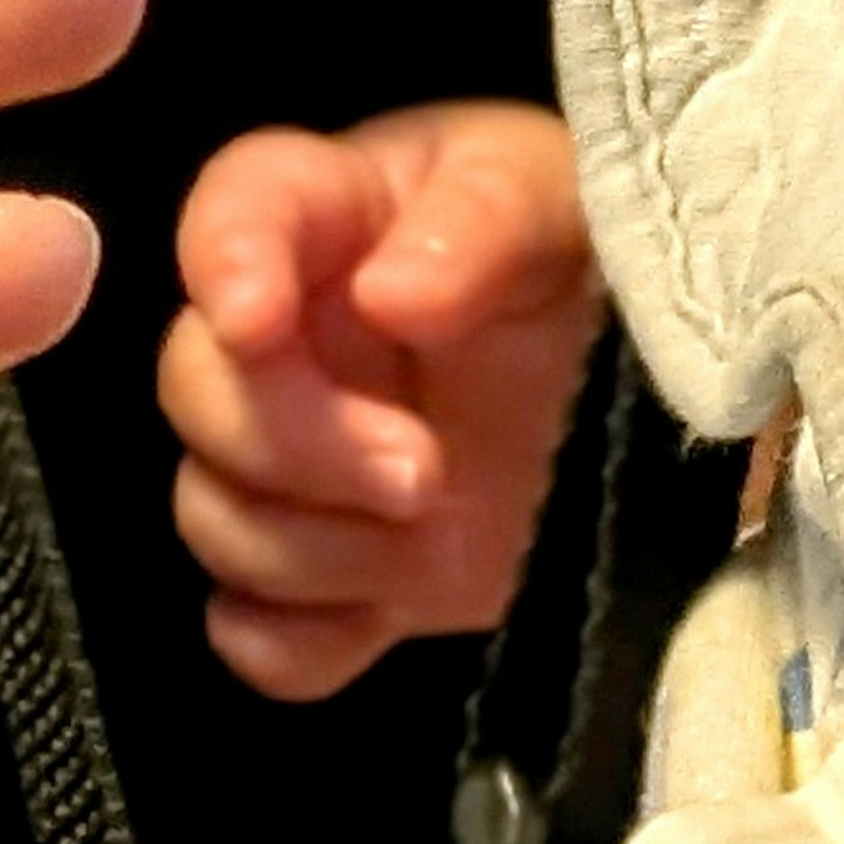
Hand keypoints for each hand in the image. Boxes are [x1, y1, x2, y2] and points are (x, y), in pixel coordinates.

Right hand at [160, 103, 600, 699]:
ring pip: (212, 517)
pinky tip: (383, 613)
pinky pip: (250, 630)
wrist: (645, 398)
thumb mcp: (564, 202)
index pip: (236, 208)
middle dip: (304, 444)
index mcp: (341, 218)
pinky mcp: (332, 580)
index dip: (223, 263)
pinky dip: (299, 641)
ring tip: (444, 536)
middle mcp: (291, 342)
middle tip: (426, 473)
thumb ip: (486, 219)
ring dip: (321, 549)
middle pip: (197, 389)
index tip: (258, 321)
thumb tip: (392, 296)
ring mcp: (301, 471)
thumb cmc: (594, 264)